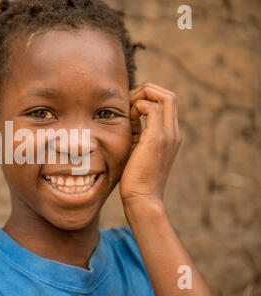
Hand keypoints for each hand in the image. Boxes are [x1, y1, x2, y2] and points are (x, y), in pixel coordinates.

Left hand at [120, 83, 180, 205]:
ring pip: (165, 96)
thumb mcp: (138, 150)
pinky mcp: (157, 138)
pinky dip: (138, 106)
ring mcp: (168, 135)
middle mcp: (173, 133)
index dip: (148, 97)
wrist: (142, 198)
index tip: (130, 107)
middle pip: (169, 95)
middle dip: (147, 91)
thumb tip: (129, 117)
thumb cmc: (136, 179)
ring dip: (142, 96)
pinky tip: (128, 119)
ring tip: (128, 110)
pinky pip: (151, 108)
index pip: (167, 103)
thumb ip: (138, 132)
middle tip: (128, 103)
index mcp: (171, 136)